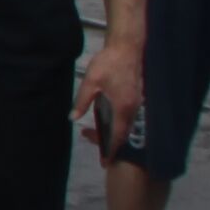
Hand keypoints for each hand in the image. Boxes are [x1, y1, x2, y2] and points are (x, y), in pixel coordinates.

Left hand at [77, 33, 146, 157]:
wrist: (127, 47)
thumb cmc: (108, 63)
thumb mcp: (91, 82)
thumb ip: (82, 101)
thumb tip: (72, 118)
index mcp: (122, 107)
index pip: (117, 135)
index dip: (111, 149)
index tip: (105, 162)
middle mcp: (133, 108)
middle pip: (124, 133)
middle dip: (114, 145)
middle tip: (103, 154)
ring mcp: (137, 102)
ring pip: (128, 125)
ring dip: (117, 135)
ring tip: (105, 142)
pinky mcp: (136, 96)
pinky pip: (129, 116)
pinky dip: (121, 124)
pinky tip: (112, 123)